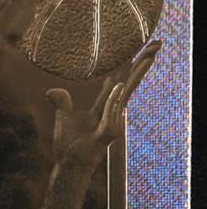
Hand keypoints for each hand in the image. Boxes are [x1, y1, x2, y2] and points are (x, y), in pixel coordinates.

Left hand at [46, 41, 161, 170]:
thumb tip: (51, 91)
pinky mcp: (109, 132)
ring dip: (138, 73)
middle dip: (142, 64)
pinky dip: (112, 98)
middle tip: (157, 44)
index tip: (135, 54)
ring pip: (127, 93)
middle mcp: (111, 113)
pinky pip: (110, 110)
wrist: (68, 165)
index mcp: (103, 108)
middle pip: (130, 84)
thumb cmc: (67, 147)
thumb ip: (61, 103)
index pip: (118, 84)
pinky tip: (117, 82)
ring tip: (150, 55)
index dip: (127, 69)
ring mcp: (112, 122)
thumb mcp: (62, 118)